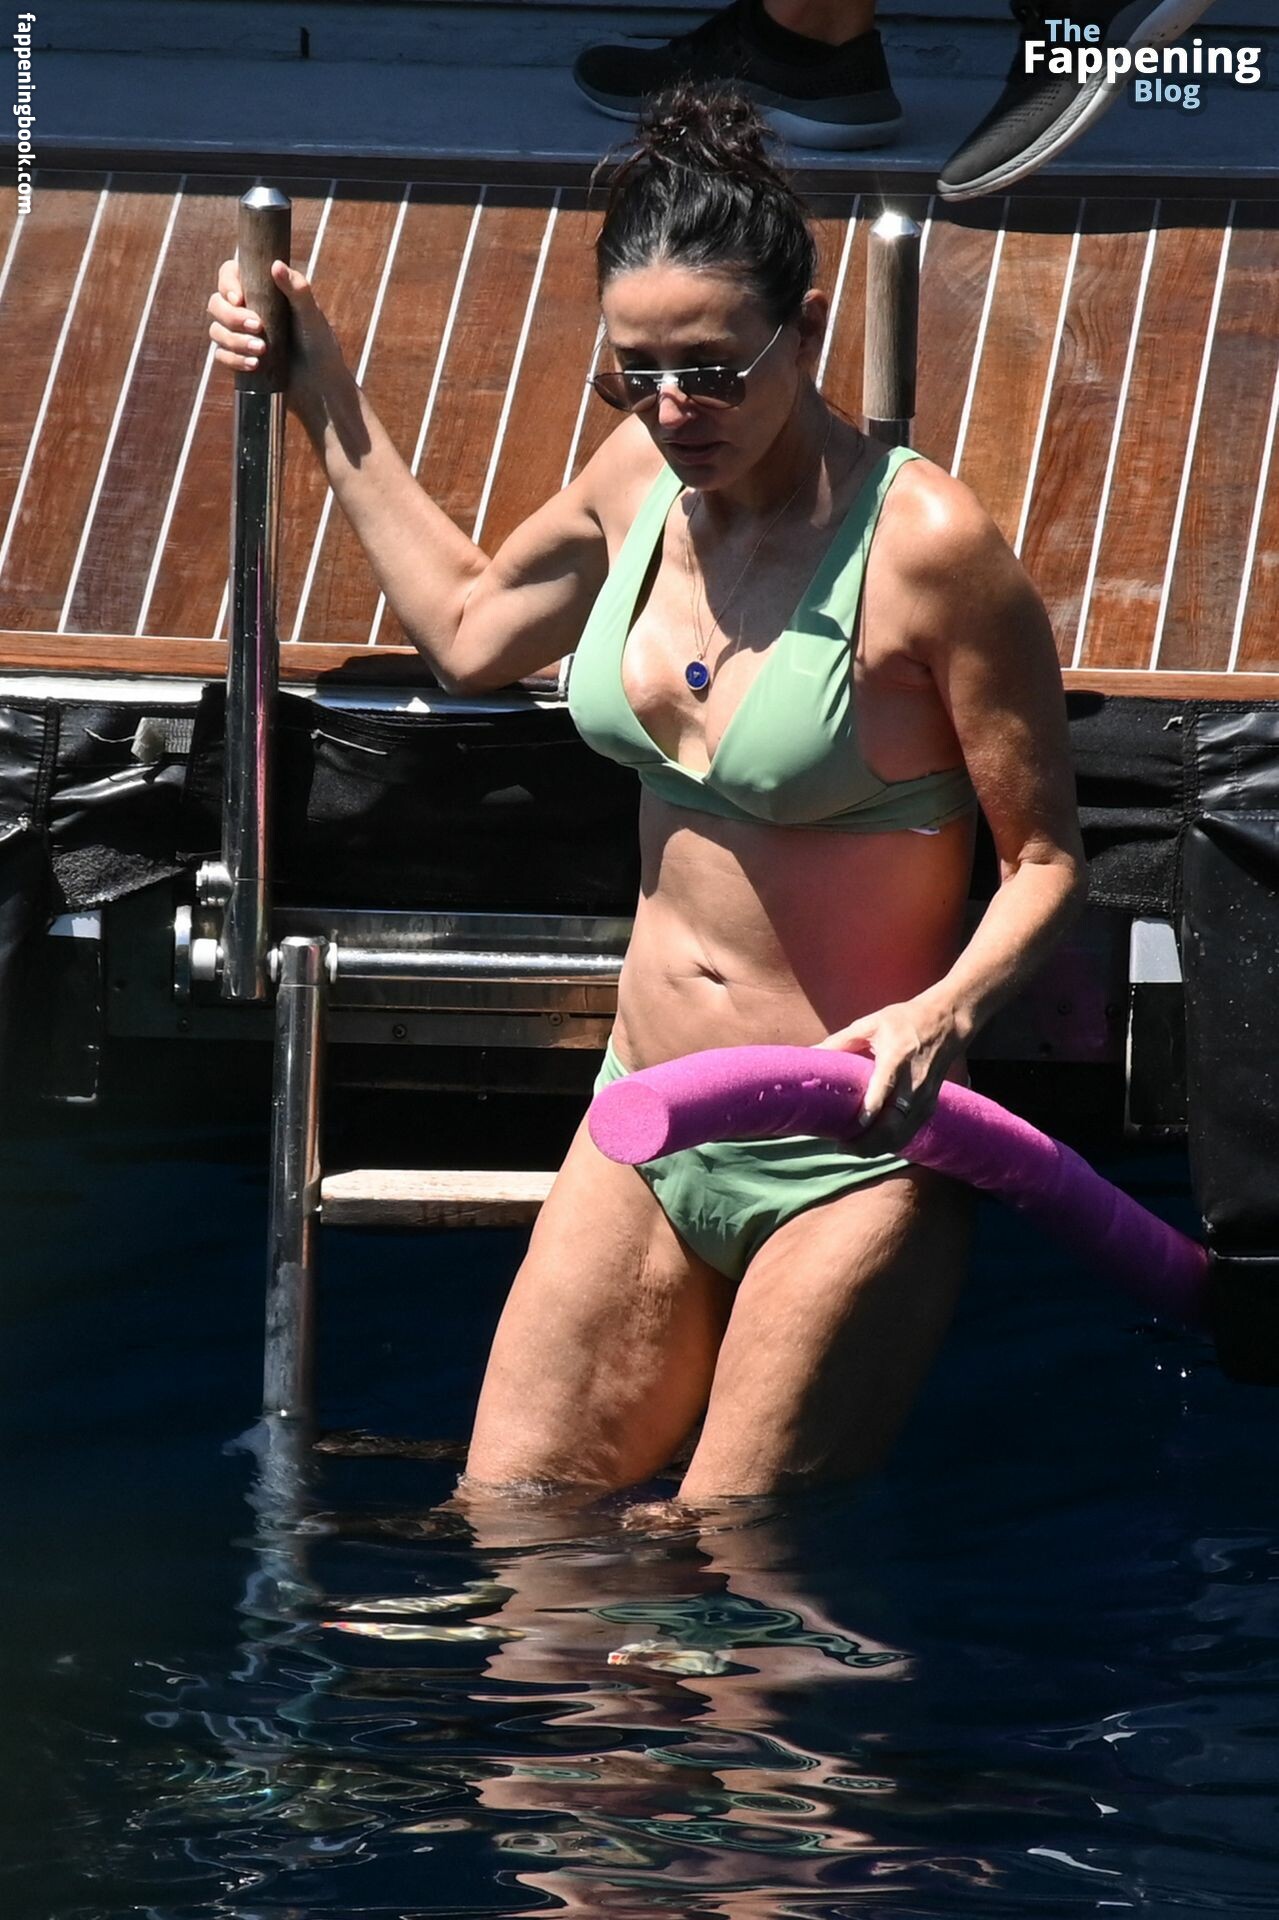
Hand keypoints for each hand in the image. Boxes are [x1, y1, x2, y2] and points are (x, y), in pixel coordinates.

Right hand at [206, 255, 345, 404]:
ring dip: (235, 340)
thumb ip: (297, 289)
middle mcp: (245, 309)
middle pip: (216, 304)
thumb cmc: (319, 343)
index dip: (227, 284)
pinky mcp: (238, 357)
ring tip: (263, 350)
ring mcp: (239, 334)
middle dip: (232, 317)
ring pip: (216, 331)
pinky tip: (254, 364)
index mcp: (259, 290)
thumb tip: (276, 265)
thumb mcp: (311, 315)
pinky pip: (222, 356)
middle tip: (258, 327)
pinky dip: (235, 360)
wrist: (320, 382)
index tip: (239, 299)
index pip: (229, 275)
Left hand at [812, 994, 964, 1156]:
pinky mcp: (929, 1106)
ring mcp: (924, 1098)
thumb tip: (809, 1052)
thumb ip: (840, 1041)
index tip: (853, 1125)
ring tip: (850, 1149)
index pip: (885, 1089)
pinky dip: (890, 1144)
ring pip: (902, 1134)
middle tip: (839, 1146)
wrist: (946, 1023)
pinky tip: (872, 1146)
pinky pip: (909, 1133)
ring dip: (876, 1147)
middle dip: (867, 1141)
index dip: (871, 1110)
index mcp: (897, 1058)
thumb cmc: (904, 1021)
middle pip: (893, 1123)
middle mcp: (914, 1082)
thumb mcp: (871, 1024)